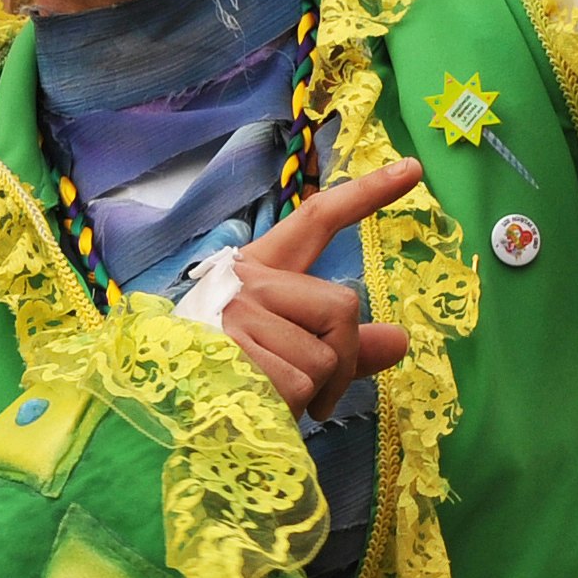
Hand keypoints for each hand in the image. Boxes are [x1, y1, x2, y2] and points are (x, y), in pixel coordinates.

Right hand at [213, 158, 421, 414]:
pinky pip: (302, 382)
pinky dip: (296, 409)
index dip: (367, 193)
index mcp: (258, 269)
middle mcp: (247, 281)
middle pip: (341, 304)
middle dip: (345, 357)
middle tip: (321, 393)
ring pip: (325, 355)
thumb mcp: (290, 352)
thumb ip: (345, 344)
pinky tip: (264, 408)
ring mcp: (238, 312)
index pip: (316, 219)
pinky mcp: (235, 348)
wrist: (166, 407)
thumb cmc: (232, 377)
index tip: (412, 169)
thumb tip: (402, 340)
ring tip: (276, 400)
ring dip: (316, 393)